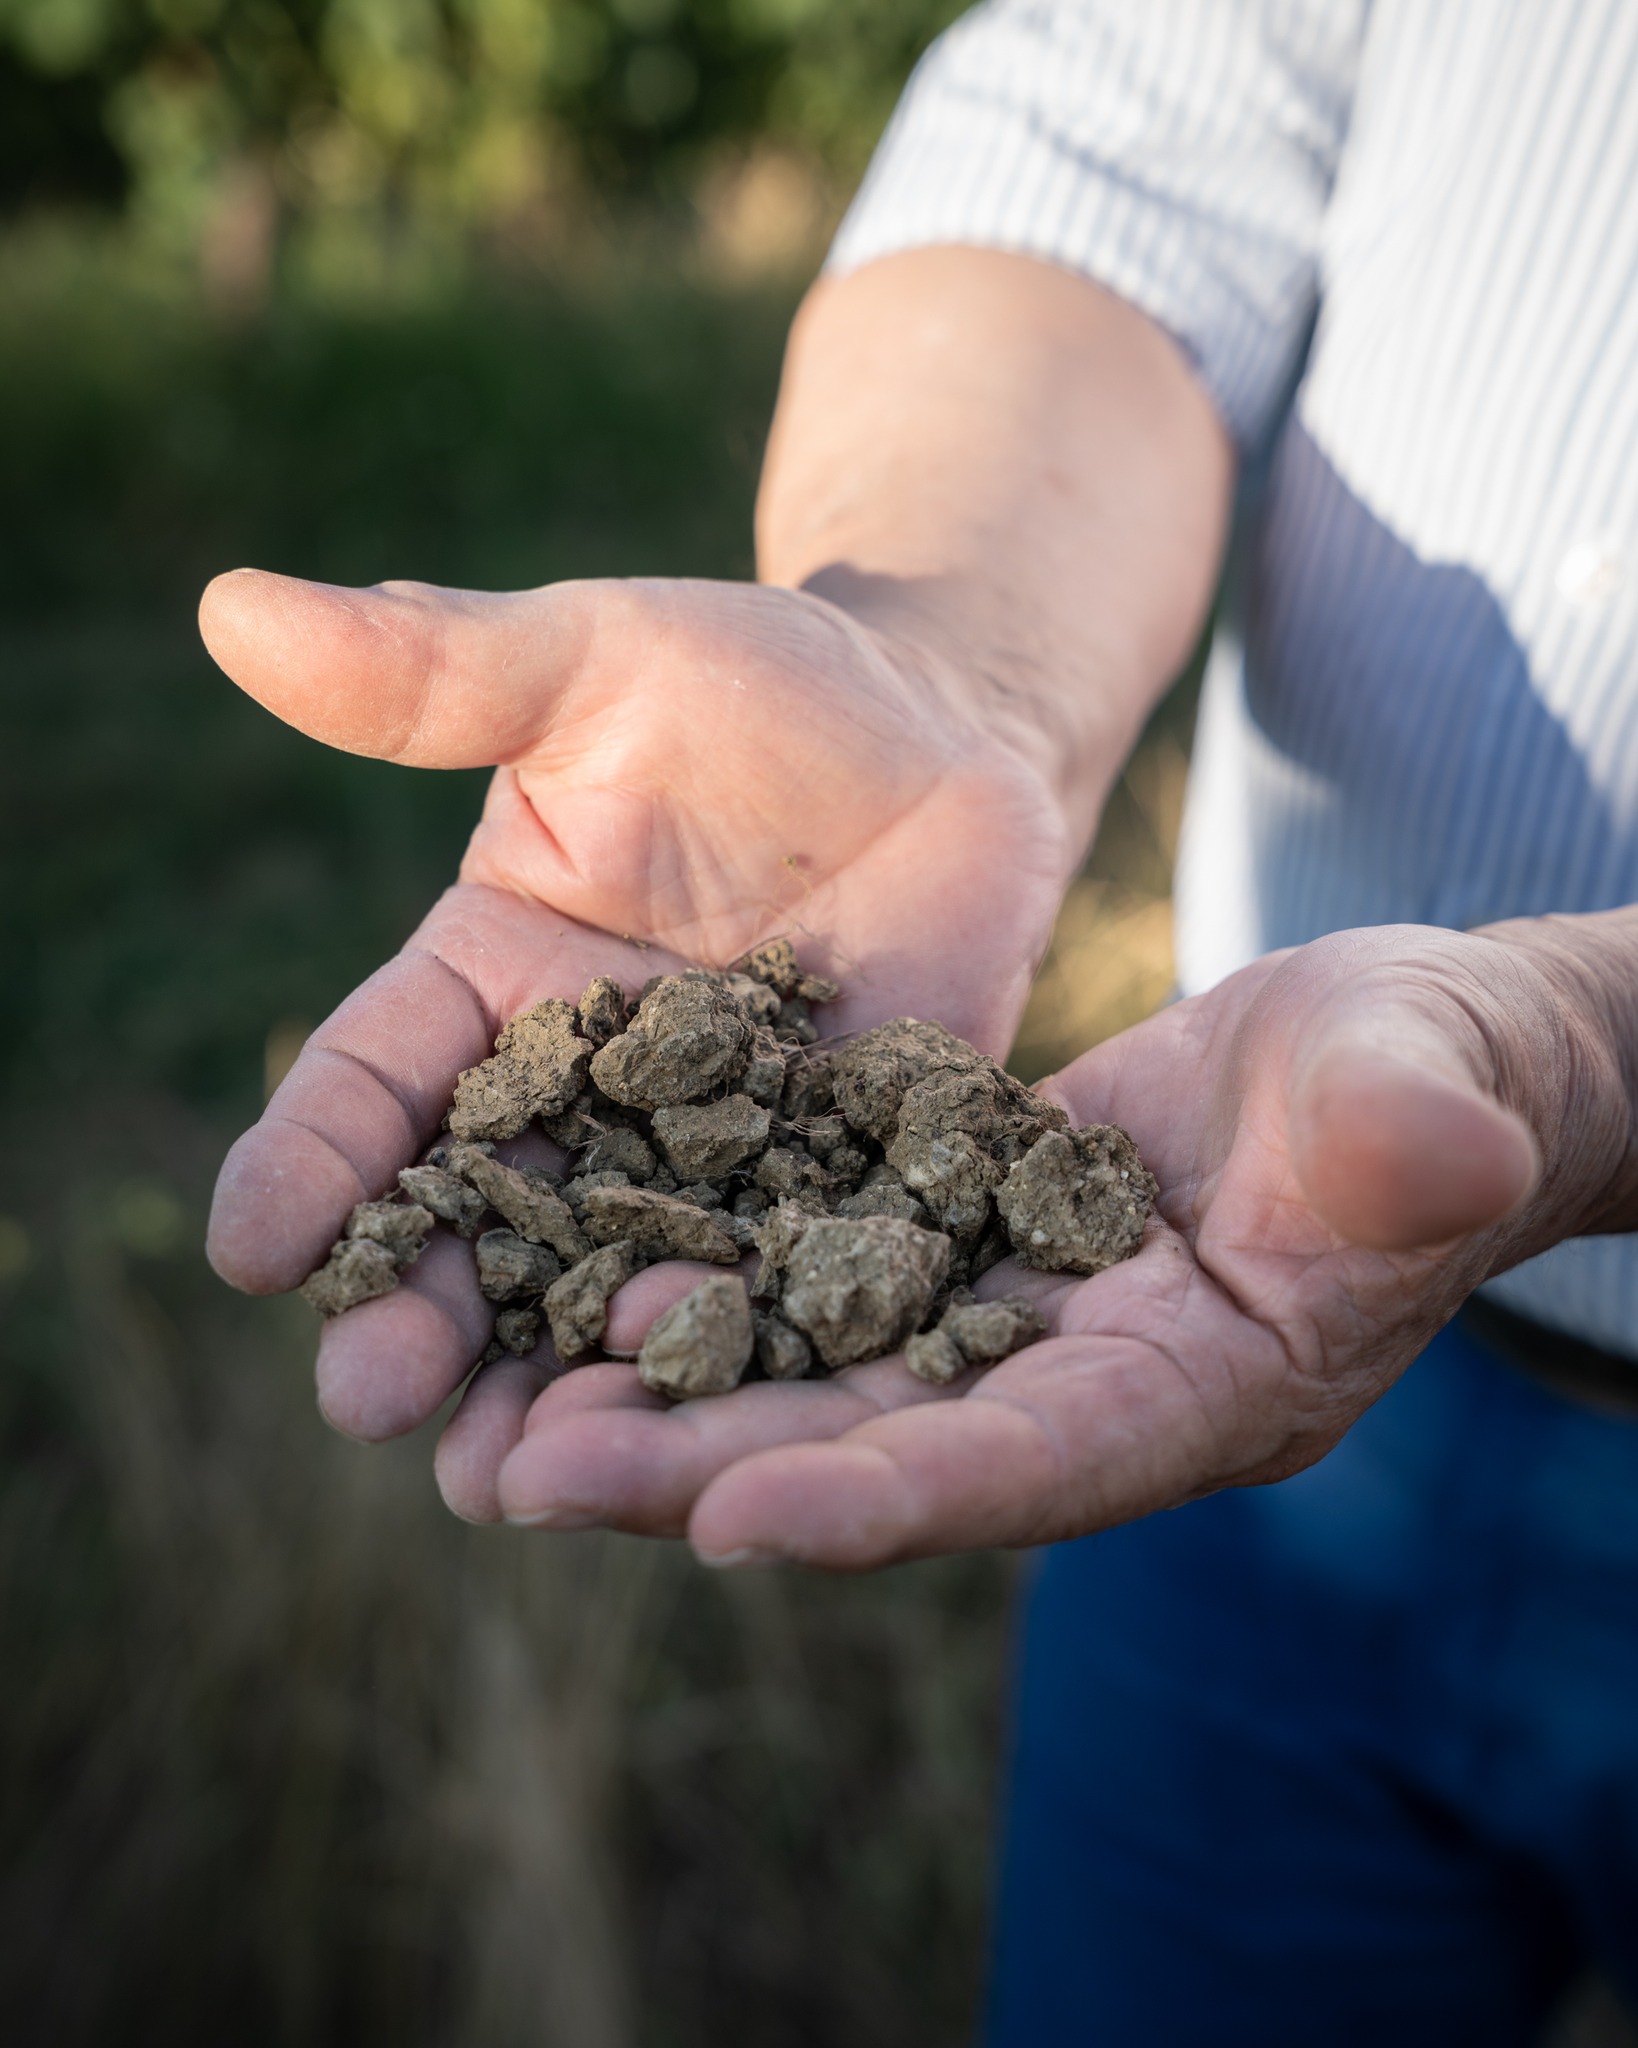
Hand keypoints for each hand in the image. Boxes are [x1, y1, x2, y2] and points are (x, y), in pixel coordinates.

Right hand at [202, 568, 1076, 1438]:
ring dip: (552, 1385)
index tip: (253, 1247)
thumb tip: (232, 609)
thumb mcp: (598, 663)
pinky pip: (780, 1285)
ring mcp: (712, 1158)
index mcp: (490, 983)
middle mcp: (583, 1096)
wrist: (949, 736)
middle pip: (478, 1223)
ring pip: (610, 1291)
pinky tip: (710, 1440)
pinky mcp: (837, 1187)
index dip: (312, 1162)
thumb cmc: (764, 684)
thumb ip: (439, 670)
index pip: (375, 1084)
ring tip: (500, 1482)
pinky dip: (740, 1361)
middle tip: (364, 1404)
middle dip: (417, 1315)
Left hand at [465, 918, 1633, 1563]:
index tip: (736, 1523)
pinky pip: (815, 1266)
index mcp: (1194, 1390)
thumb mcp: (1423, 1087)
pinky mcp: (953, 1232)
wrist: (1379, 1059)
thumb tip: (1430, 1149)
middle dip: (711, 1469)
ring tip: (500, 1405)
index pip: (1031, 1465)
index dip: (892, 1497)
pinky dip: (706, 1281)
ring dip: (668, 1393)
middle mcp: (1073, 1384)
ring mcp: (1005, 1317)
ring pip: (817, 1369)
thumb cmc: (1432, 1073)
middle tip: (529, 1479)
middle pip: (879, 1446)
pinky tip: (575, 1271)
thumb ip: (1409, 1132)